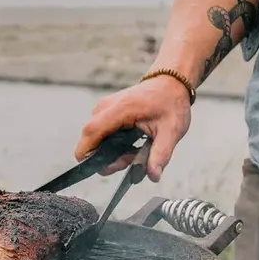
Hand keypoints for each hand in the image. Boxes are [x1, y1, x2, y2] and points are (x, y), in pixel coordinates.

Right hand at [75, 75, 192, 181]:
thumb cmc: (170, 104)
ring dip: (111, 153)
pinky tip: (130, 144)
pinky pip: (100, 134)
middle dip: (107, 158)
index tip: (98, 168)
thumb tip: (153, 176)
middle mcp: (105, 107)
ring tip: (134, 151)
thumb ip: (161, 155)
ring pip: (95, 140)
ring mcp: (103, 108)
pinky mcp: (104, 112)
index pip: (91, 133)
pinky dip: (112, 145)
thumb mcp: (172, 131)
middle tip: (132, 159)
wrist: (170, 84)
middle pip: (91, 140)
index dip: (87, 154)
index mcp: (121, 109)